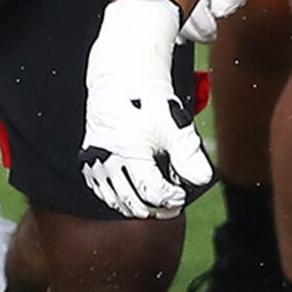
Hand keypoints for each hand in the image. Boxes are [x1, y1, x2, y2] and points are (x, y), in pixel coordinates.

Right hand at [80, 0, 210, 217]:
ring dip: (137, 207)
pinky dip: (118, 199)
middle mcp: (108, 158)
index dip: (170, 198)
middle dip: (155, 208)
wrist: (120, 84)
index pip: (151, 190)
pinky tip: (133, 198)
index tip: (180, 196)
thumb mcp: (174, 126)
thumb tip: (202, 179)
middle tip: (171, 206)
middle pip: (133, 200)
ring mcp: (96, 162)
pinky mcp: (89, 163)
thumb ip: (188, 154)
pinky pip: (102, 191)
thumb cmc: (149, 104)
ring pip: (116, 199)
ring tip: (156, 205)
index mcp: (130, 149)